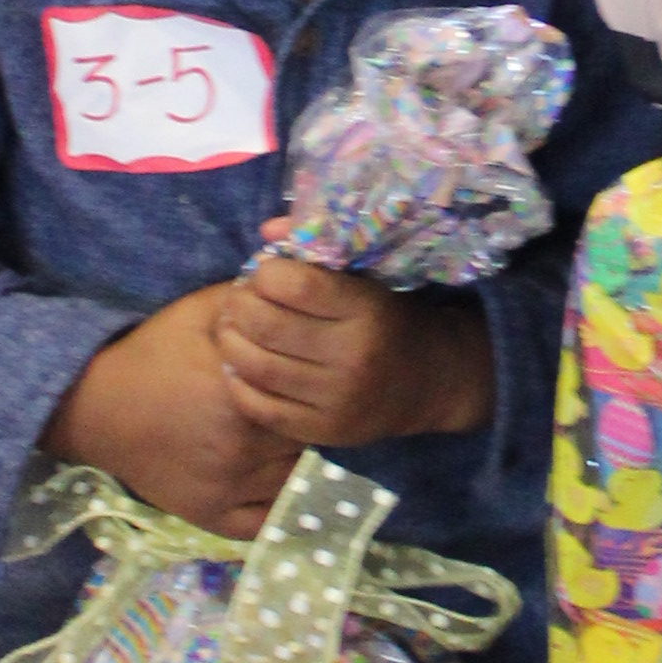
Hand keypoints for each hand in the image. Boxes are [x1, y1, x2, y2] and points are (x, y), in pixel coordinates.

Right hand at [42, 286, 293, 540]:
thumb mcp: (198, 312)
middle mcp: (241, 448)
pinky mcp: (214, 517)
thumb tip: (292, 291)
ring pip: (294, 479)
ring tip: (281, 442)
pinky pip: (268, 522)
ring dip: (294, 461)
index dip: (310, 388)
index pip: (308, 397)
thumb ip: (250, 301)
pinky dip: (278, 506)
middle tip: (295, 411)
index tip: (307, 380)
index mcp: (241, 396)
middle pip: (305, 439)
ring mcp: (229, 489)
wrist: (96, 408)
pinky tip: (272, 481)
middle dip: (304, 423)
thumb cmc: (152, 355)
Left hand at [213, 254, 490, 449]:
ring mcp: (337, 399)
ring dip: (231, 340)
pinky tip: (240, 365)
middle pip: (266, 325)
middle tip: (238, 299)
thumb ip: (316, 249)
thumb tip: (266, 231)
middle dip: (239, 304)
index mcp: (366, 310)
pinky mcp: (322, 431)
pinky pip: (259, 406)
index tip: (265, 272)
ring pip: (256, 367)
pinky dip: (238, 382)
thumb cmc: (389, 319)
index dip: (265, 272)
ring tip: (232, 328)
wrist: (430, 382)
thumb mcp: (366, 278)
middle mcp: (353, 357)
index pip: (294, 284)